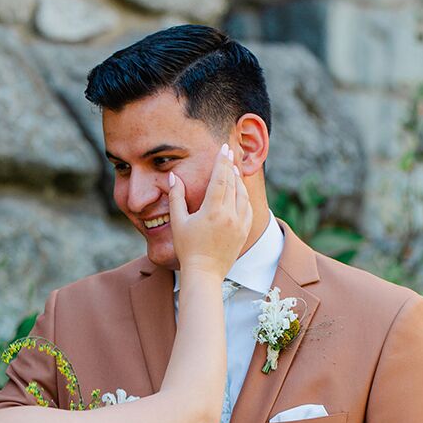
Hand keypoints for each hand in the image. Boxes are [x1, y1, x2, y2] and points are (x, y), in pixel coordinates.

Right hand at [168, 143, 251, 279]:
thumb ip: (176, 197)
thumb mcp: (178, 222)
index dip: (222, 161)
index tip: (224, 148)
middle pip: (232, 184)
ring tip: (234, 171)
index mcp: (212, 210)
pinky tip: (240, 192)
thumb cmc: (188, 248)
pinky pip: (248, 209)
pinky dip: (244, 197)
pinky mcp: (244, 232)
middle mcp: (229, 215)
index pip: (220, 178)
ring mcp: (239, 224)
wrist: (205, 273)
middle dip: (230, 167)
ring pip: (243, 195)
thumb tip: (174, 177)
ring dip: (238, 181)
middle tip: (229, 153)